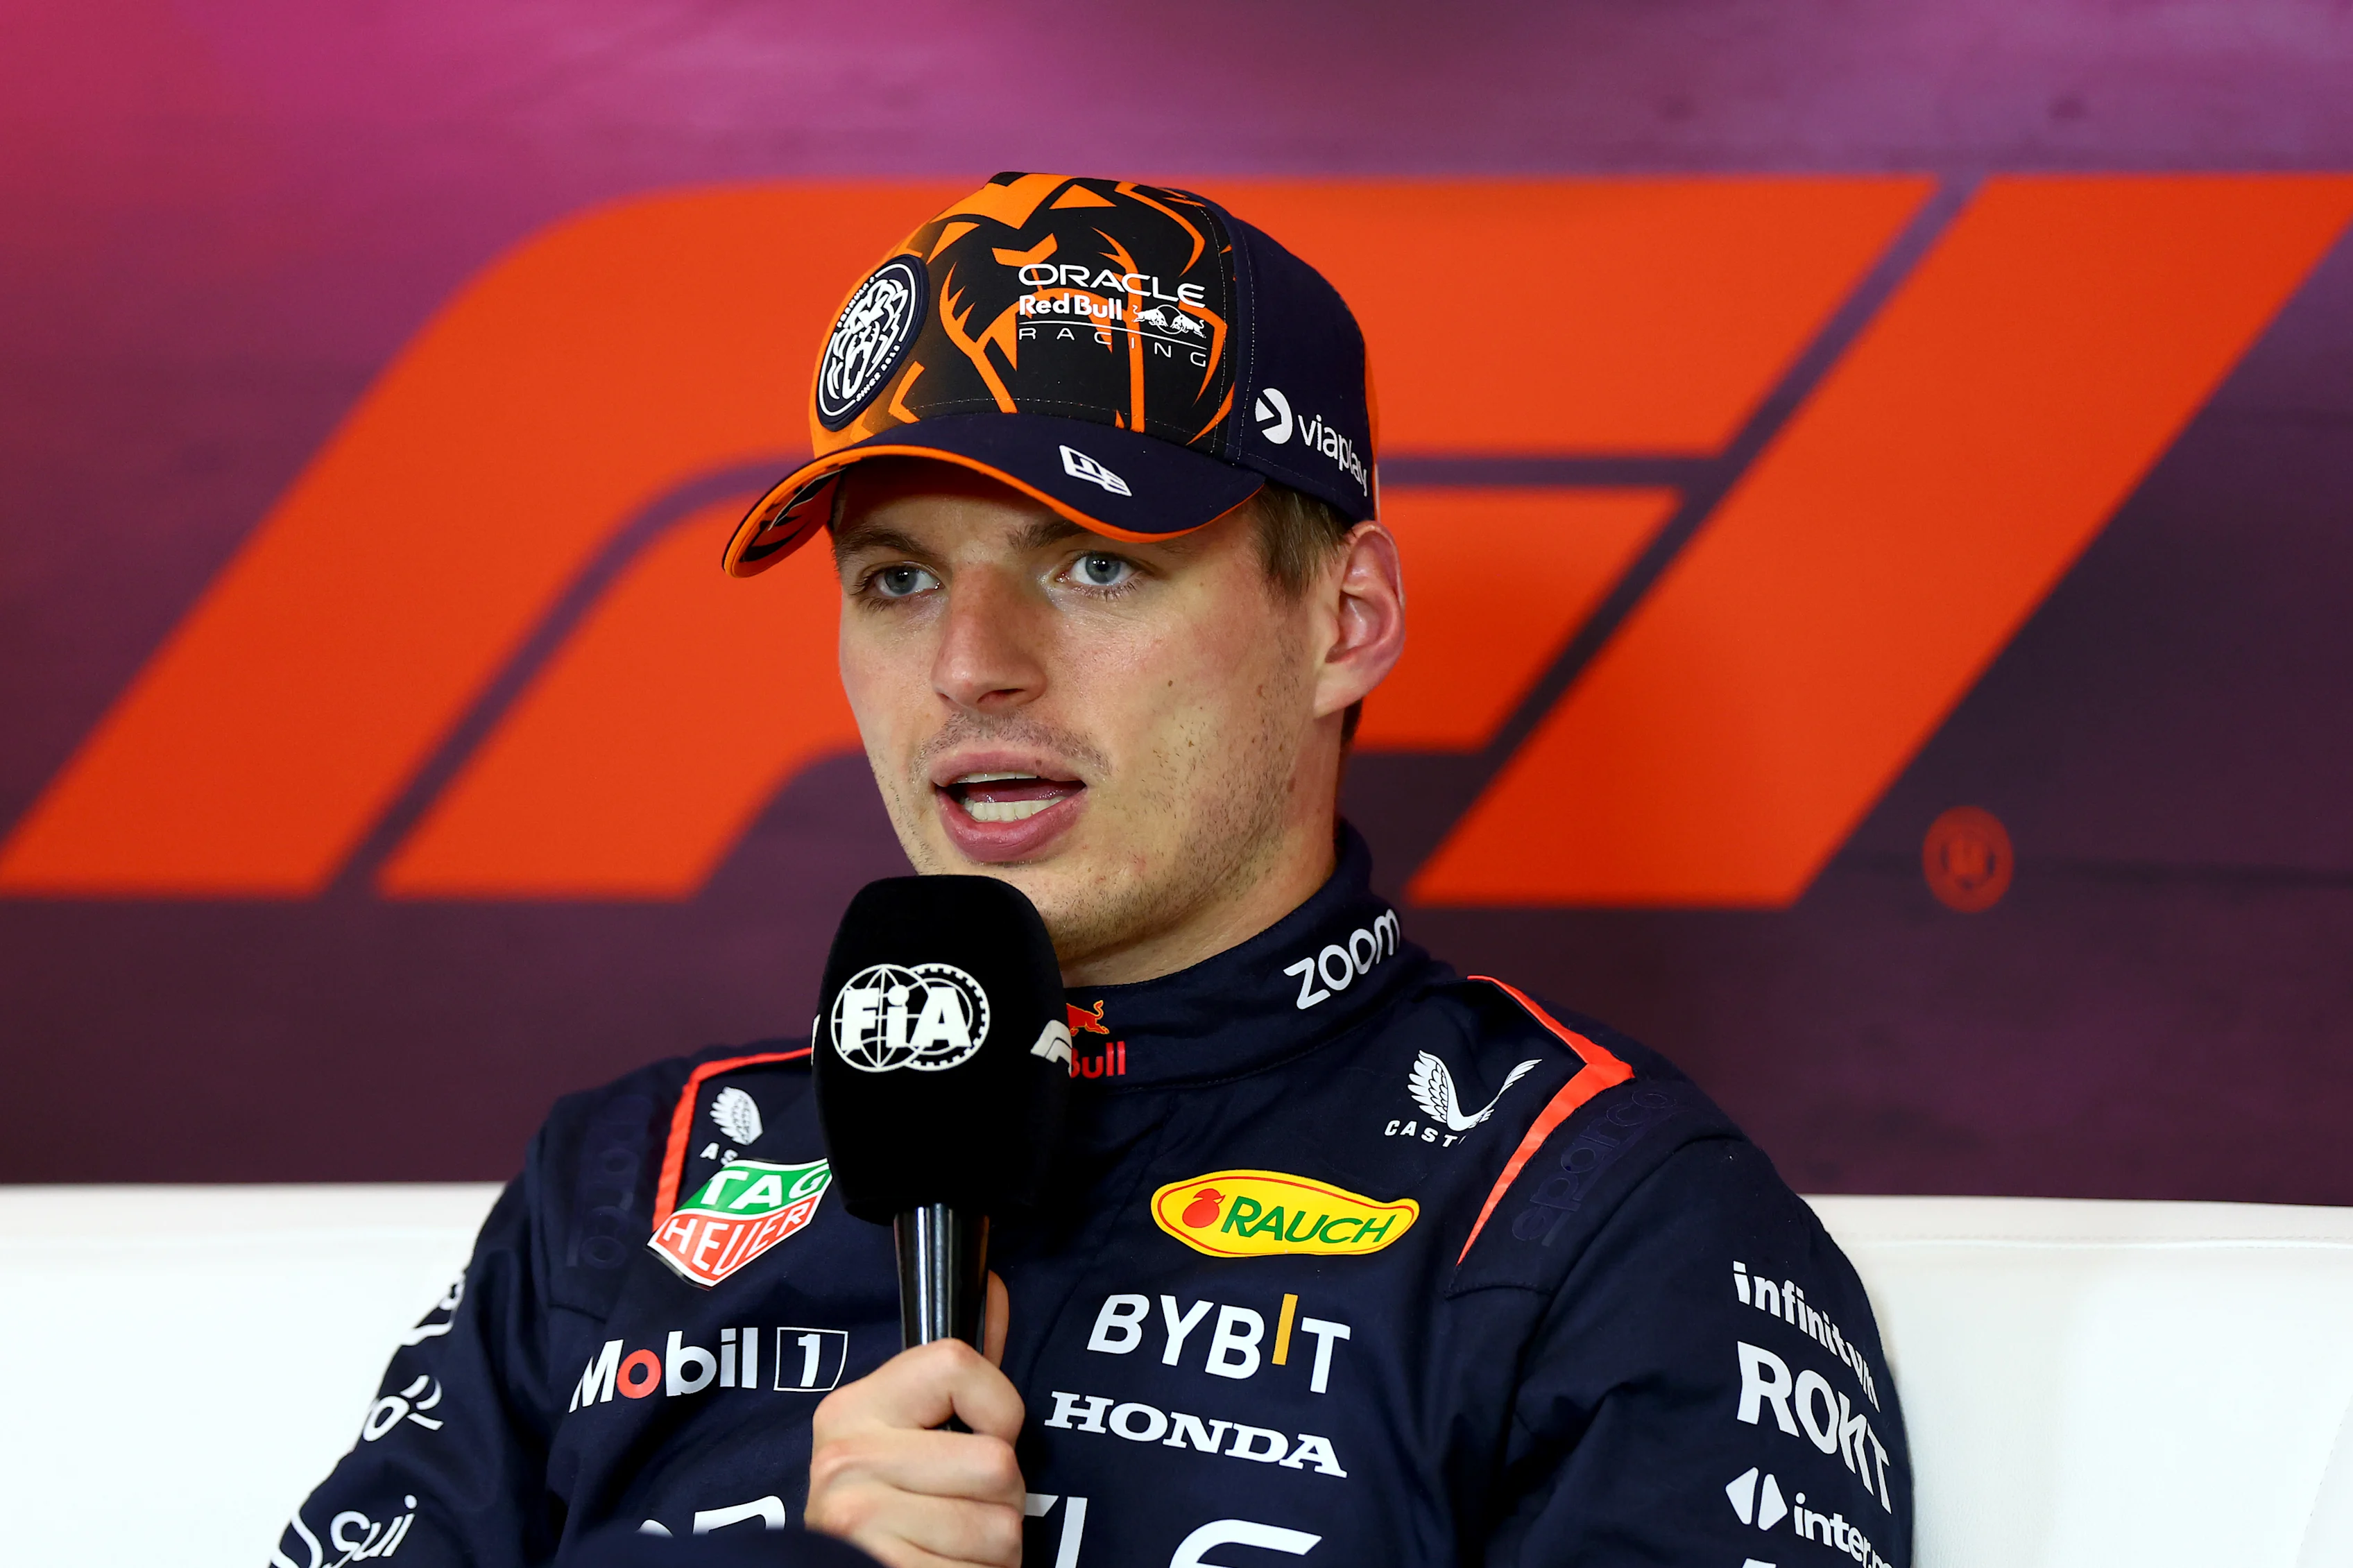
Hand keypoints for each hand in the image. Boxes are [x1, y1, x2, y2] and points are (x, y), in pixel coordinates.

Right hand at [806, 1273, 1022, 1567]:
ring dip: (994, 1551)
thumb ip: (959, 1375)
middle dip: (1003, 1500)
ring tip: (953, 1548)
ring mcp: (855, 1521)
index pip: (956, 1363)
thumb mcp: (912, 1433)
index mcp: (852, 1410)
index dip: (998, 1408)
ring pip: (1000, 1528)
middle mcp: (843, 1459)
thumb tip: (998, 1290)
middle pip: (996, 1462)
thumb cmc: (895, 1511)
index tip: (979, 1436)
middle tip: (964, 1512)